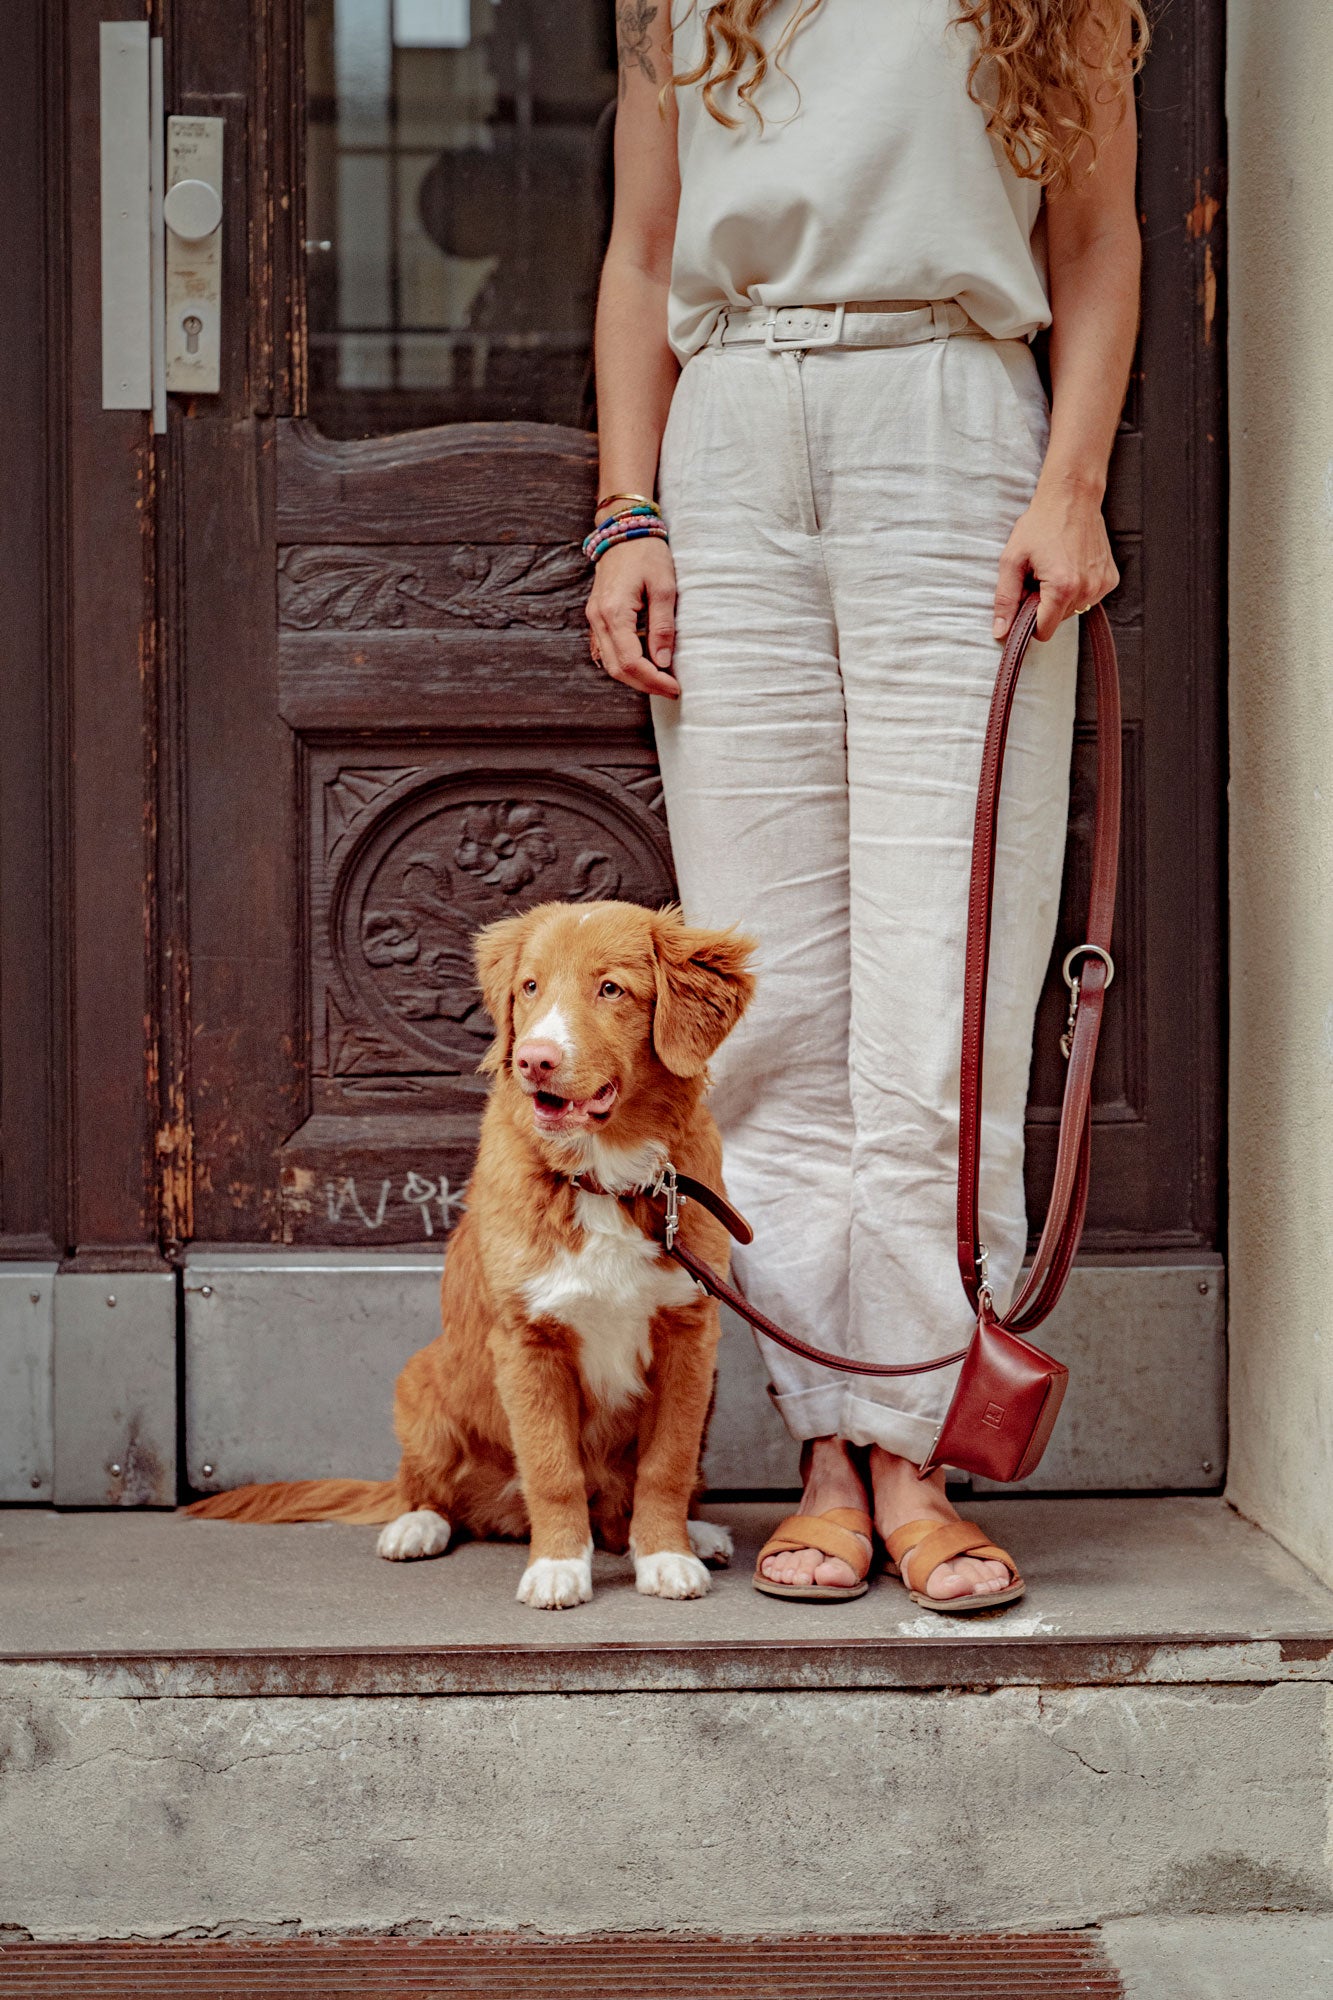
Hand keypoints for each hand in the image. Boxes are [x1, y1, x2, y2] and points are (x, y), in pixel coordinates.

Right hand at [586, 537, 679, 698]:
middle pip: (617, 668)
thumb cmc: (647, 553)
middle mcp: (598, 619)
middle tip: (670, 689)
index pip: (631, 661)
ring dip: (634, 677)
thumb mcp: (664, 586)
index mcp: (613, 613)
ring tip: (661, 680)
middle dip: (644, 684)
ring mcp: (594, 619)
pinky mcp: (597, 617)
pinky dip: (625, 664)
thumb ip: (662, 626)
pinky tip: (645, 664)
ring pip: (610, 663)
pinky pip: (607, 650)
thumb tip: (662, 661)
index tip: (675, 687)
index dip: (653, 680)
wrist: (624, 530)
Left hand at [992, 478, 1118, 642]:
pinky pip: (1088, 598)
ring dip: (1061, 598)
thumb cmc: (1040, 525)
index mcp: (1062, 588)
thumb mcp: (1012, 560)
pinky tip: (1071, 566)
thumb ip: (1005, 599)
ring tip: (1055, 568)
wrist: (1072, 497)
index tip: (1024, 602)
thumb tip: (1001, 632)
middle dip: (1044, 606)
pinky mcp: (1110, 579)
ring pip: (1073, 611)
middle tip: (1039, 577)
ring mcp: (1102, 585)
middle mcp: (1087, 590)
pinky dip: (1077, 589)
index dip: (1029, 622)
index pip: (1044, 632)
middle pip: (1058, 621)